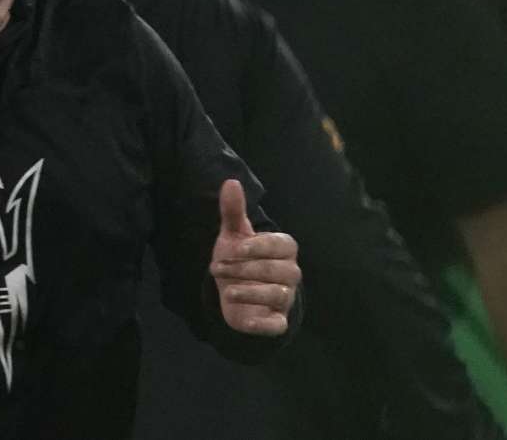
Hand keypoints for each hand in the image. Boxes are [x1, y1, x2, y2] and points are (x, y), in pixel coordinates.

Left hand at [209, 180, 300, 335]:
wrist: (236, 293)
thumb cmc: (239, 259)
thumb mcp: (234, 235)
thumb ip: (233, 211)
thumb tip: (230, 182)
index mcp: (283, 250)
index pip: (283, 245)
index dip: (260, 246)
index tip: (234, 247)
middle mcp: (290, 274)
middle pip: (279, 270)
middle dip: (246, 268)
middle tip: (216, 267)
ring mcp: (285, 298)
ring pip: (278, 294)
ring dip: (251, 292)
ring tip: (226, 291)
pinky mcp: (277, 322)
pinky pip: (277, 325)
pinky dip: (264, 325)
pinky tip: (247, 321)